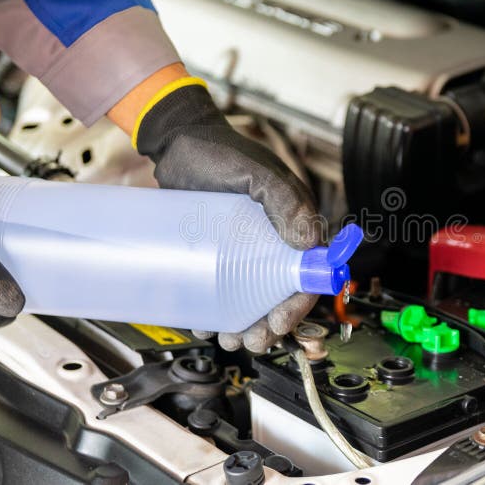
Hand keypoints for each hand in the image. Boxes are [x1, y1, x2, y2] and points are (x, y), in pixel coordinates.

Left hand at [134, 79, 320, 352]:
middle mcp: (274, 239)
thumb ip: (285, 201)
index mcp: (293, 222)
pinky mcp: (219, 253)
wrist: (176, 143)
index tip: (280, 321)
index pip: (308, 272)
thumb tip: (308, 243)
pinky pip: (226, 289)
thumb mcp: (255, 173)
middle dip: (271, 325)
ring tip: (230, 338)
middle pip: (282, 293)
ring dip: (248, 325)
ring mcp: (245, 248)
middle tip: (252, 340)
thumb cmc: (218, 151)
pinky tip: (209, 323)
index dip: (299, 303)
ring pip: (254, 298)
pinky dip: (221, 312)